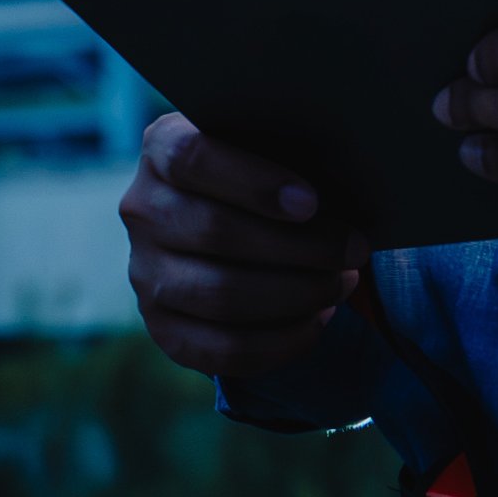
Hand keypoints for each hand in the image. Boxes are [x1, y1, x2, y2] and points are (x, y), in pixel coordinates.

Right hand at [119, 112, 369, 376]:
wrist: (232, 222)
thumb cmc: (266, 175)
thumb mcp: (269, 148)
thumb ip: (290, 154)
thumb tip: (339, 193)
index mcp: (161, 148)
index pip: (193, 158)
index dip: (254, 182)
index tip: (311, 202)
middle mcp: (143, 210)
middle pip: (216, 232)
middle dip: (299, 246)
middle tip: (354, 249)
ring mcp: (145, 274)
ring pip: (221, 296)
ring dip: (297, 294)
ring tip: (341, 282)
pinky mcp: (163, 328)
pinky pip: (224, 348)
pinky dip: (282, 340)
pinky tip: (318, 319)